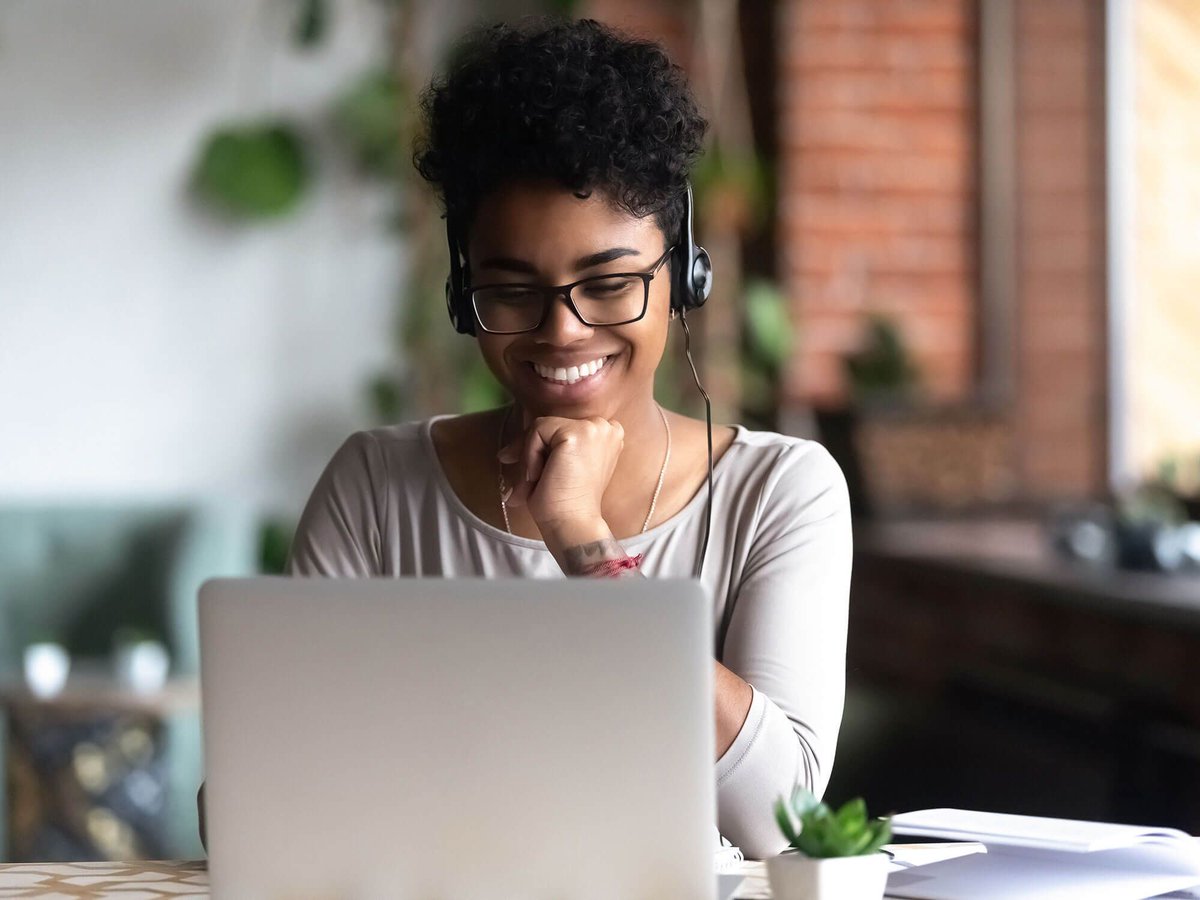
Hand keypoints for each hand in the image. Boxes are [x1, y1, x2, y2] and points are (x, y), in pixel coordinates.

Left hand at [498, 413, 624, 533]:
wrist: (573, 524)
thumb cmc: (565, 504)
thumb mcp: (560, 469)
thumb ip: (548, 450)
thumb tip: (505, 453)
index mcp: (606, 436)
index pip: (563, 428)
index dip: (542, 445)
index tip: (529, 469)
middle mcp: (605, 427)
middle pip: (551, 424)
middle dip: (530, 450)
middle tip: (524, 480)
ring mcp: (593, 428)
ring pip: (542, 427)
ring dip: (530, 456)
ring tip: (533, 483)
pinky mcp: (578, 433)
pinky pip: (537, 431)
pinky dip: (529, 455)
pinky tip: (538, 477)